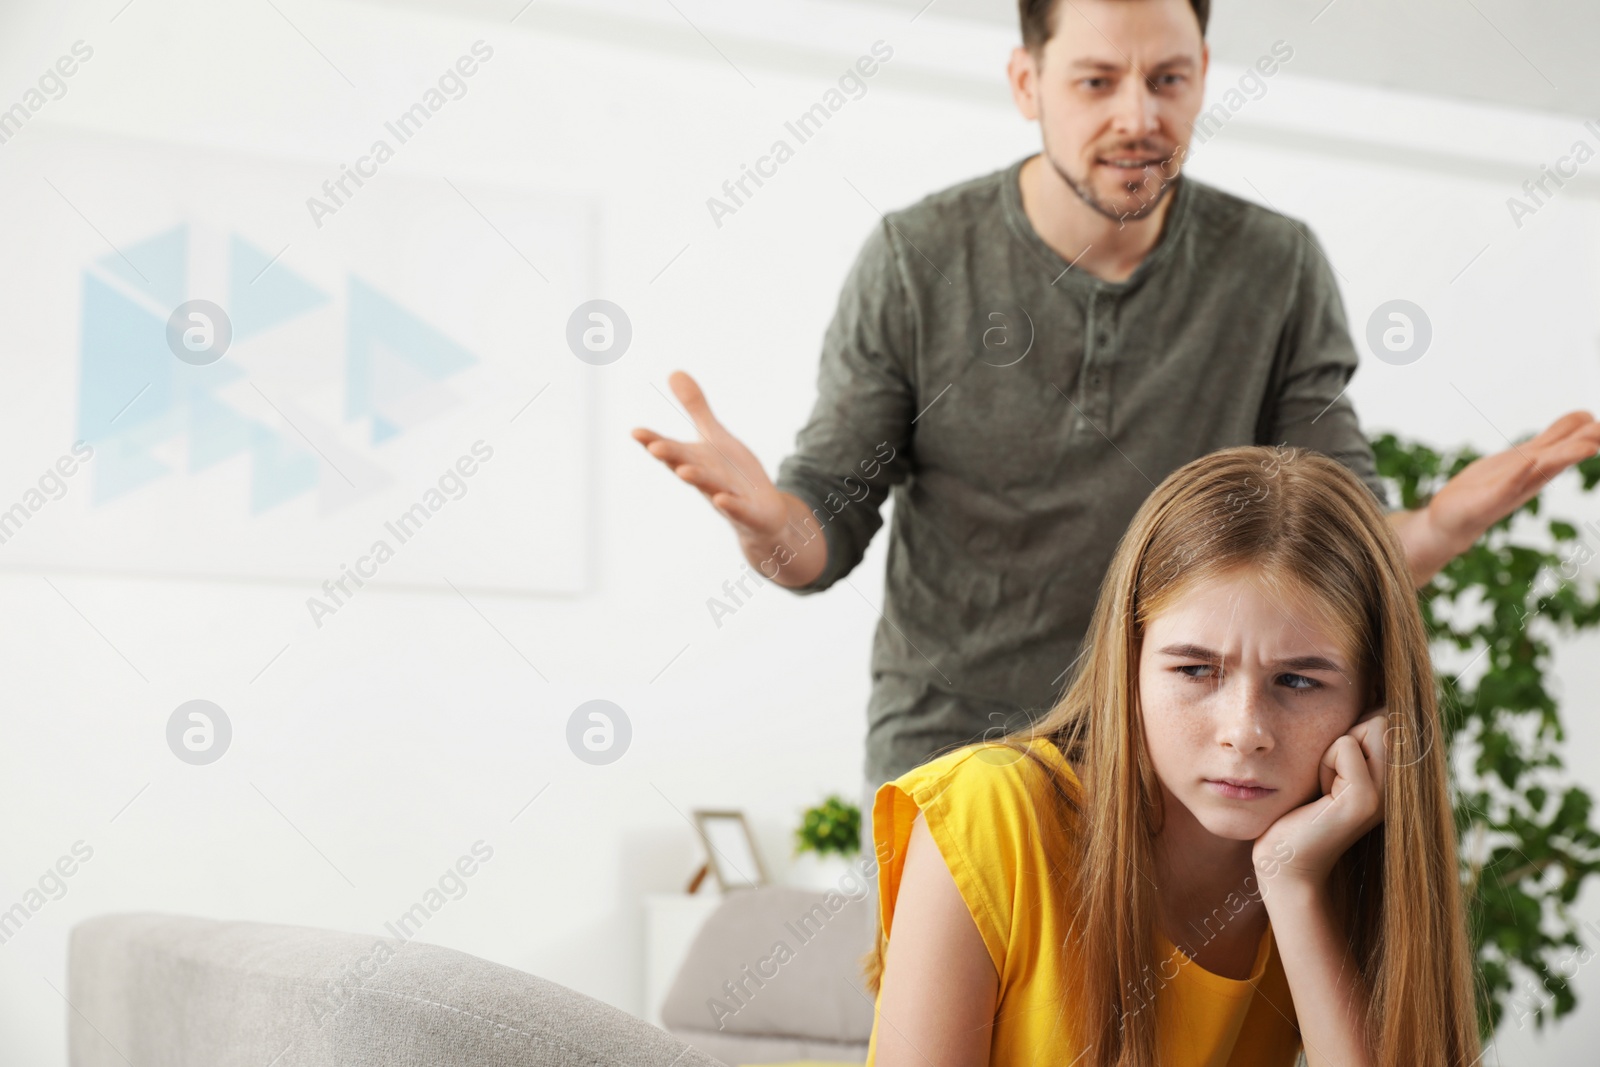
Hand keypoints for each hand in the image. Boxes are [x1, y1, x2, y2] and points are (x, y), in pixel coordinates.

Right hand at [632, 371, 789, 540]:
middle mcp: (705, 479)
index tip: (635, 432)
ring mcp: (725, 497)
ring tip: (684, 471)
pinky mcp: (747, 514)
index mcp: (695, 460)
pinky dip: (730, 505)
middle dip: (671, 457)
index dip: (653, 441)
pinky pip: (737, 510)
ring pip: (709, 487)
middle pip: (685, 465)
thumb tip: (674, 371)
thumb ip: (695, 408)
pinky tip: (721, 500)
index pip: (671, 449)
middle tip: (654, 447)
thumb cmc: (731, 474)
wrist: (760, 513)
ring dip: (696, 479)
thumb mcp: (715, 436)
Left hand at [1252, 710, 1387, 894]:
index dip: (1354, 730)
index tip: (1339, 767)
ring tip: (1327, 785)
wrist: (1286, 858)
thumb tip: (1371, 687)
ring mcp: (1390, 793)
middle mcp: (1403, 784)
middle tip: (1330, 777)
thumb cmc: (1302, 806)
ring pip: (1368, 726)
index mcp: (1399, 776)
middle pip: (1381, 716)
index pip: (1390, 714)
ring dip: (1333, 750)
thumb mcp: (1334, 764)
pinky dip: (1325, 763)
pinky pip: (1344, 746)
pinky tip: (1322, 795)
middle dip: (1344, 736)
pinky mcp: (1366, 800)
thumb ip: (1357, 735)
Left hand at [1425, 410, 1599, 552]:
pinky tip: (1528, 461)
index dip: (1585, 430)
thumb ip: (1550, 440)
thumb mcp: (1524, 456)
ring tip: (1588, 447)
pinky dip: (1518, 473)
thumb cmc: (1487, 485)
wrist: (1451, 519)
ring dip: (1563, 457)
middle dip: (1583, 444)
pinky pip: (1506, 486)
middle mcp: (1531, 475)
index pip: (1567, 443)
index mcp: (1538, 464)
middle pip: (1562, 456)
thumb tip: (1583, 418)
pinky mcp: (1489, 499)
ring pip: (1542, 469)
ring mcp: (1512, 488)